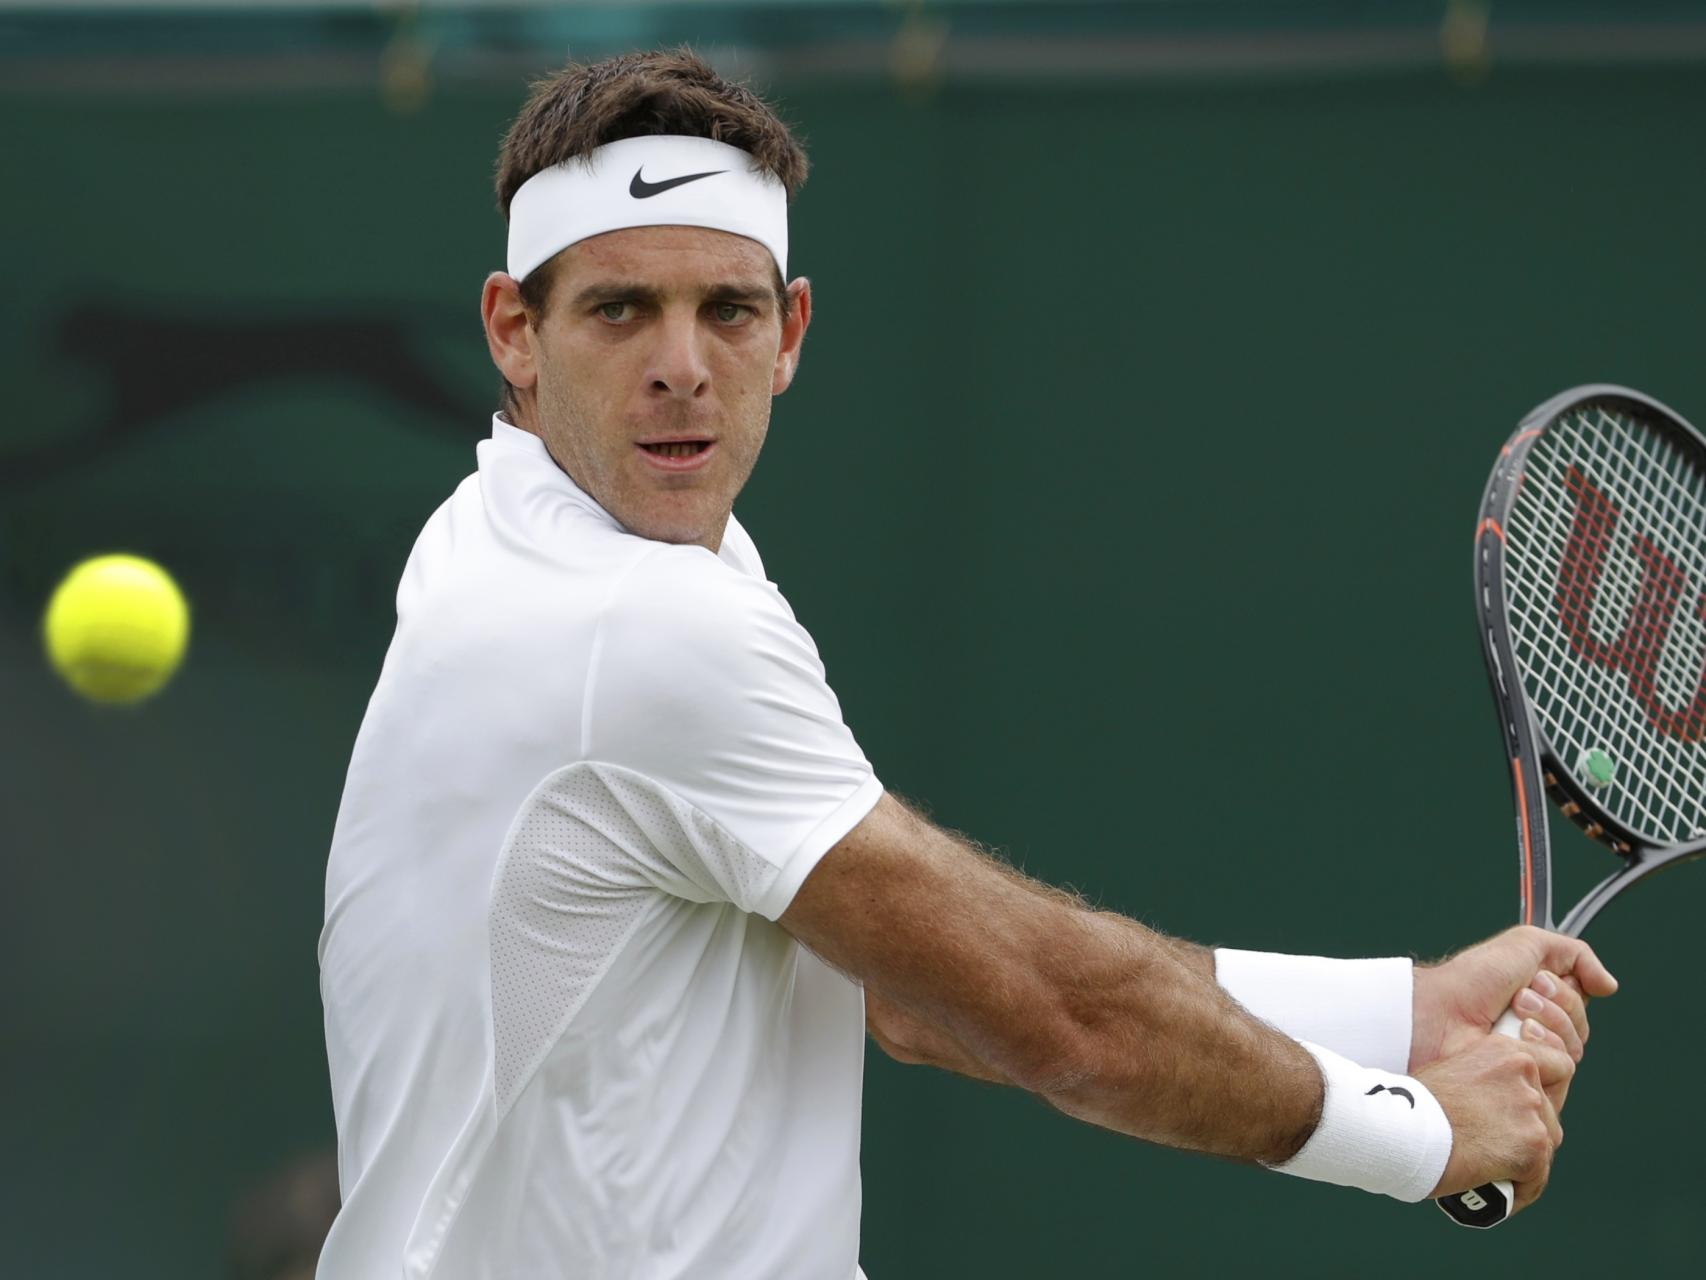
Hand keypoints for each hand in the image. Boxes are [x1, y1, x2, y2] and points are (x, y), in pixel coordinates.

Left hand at [1410, 925, 1617, 1109]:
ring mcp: (1531, 1059)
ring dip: (1549, 1026)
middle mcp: (1538, 1031)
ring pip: (1574, 1051)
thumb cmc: (1472, 980)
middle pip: (1582, 1029)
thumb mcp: (1525, 945)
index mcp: (1539, 1001)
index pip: (1581, 1004)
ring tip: (1514, 1016)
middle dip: (1557, 1007)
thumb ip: (1574, 953)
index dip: (1566, 992)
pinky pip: (1561, 1073)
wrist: (1441, 1013)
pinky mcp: (1526, 1084)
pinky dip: (1542, 1050)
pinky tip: (1515, 1041)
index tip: (1536, 979)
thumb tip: (1609, 986)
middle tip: (1520, 997)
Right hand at [1420, 1031, 1570, 1212]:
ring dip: (1526, 1159)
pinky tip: (1499, 1190)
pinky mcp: (1532, 1145)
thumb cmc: (1410, 1105)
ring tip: (1497, 1172)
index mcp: (1504, 1050)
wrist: (1398, 1129)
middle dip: (1530, 1130)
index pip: (1557, 1065)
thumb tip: (1498, 1104)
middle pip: (1549, 1111)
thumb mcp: (1453, 1070)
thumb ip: (1486, 1078)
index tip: (1524, 1106)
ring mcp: (1530, 1110)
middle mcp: (1523, 1075)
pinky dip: (1521, 1188)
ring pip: (1546, 1143)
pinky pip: (1537, 1176)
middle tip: (1500, 1145)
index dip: (1545, 1088)